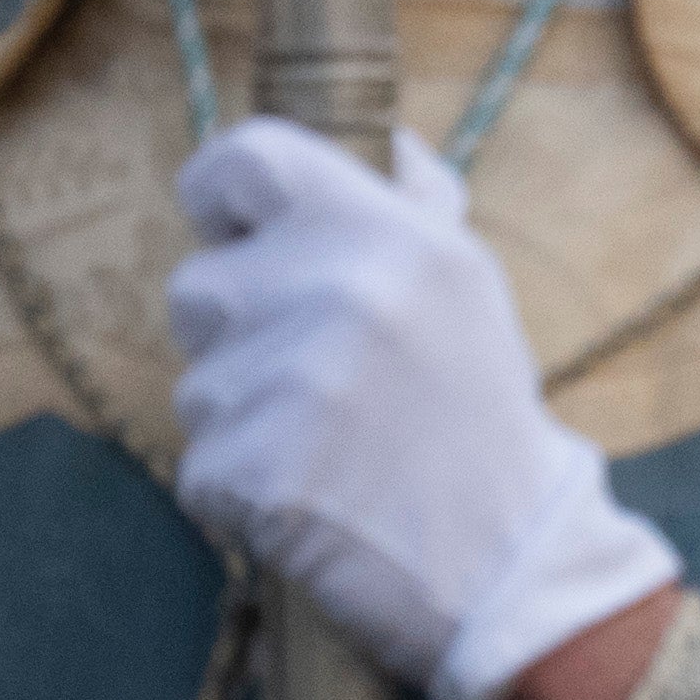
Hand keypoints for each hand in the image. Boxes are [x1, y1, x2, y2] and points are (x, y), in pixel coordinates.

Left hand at [166, 121, 680, 699]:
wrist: (504, 559)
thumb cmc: (476, 412)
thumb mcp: (466, 283)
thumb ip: (409, 204)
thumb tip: (377, 139)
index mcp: (387, 234)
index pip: (244, 159)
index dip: (220, 194)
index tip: (233, 228)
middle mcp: (335, 291)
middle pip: (198, 285)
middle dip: (238, 333)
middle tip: (320, 377)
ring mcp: (286, 383)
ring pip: (195, 380)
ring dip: (242, 416)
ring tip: (330, 444)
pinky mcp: (247, 469)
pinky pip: (199, 462)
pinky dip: (241, 487)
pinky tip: (313, 496)